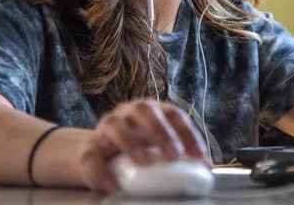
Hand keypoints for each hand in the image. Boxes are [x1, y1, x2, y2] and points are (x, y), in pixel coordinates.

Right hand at [77, 100, 207, 192]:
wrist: (97, 156)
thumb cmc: (136, 149)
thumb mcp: (158, 149)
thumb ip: (179, 154)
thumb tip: (206, 170)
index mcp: (151, 111)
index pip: (173, 114)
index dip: (188, 132)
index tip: (199, 156)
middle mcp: (128, 113)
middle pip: (144, 109)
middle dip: (161, 130)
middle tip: (174, 154)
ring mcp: (106, 128)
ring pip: (115, 126)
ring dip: (131, 143)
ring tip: (144, 161)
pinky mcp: (87, 149)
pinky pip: (91, 157)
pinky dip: (101, 172)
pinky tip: (113, 184)